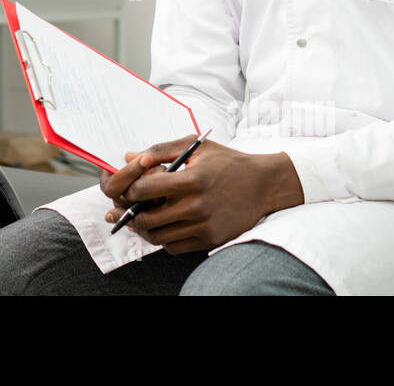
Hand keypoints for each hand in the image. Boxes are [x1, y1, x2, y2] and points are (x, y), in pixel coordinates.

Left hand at [100, 135, 304, 254]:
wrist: (264, 185)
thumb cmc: (227, 162)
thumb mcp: (195, 146)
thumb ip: (160, 150)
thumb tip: (129, 157)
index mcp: (192, 179)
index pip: (145, 189)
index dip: (129, 189)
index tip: (130, 187)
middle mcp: (198, 205)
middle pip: (147, 219)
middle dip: (131, 213)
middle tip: (128, 207)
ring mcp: (204, 226)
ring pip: (158, 236)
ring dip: (145, 228)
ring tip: (144, 215)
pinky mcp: (210, 240)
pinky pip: (174, 247)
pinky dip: (163, 238)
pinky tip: (165, 224)